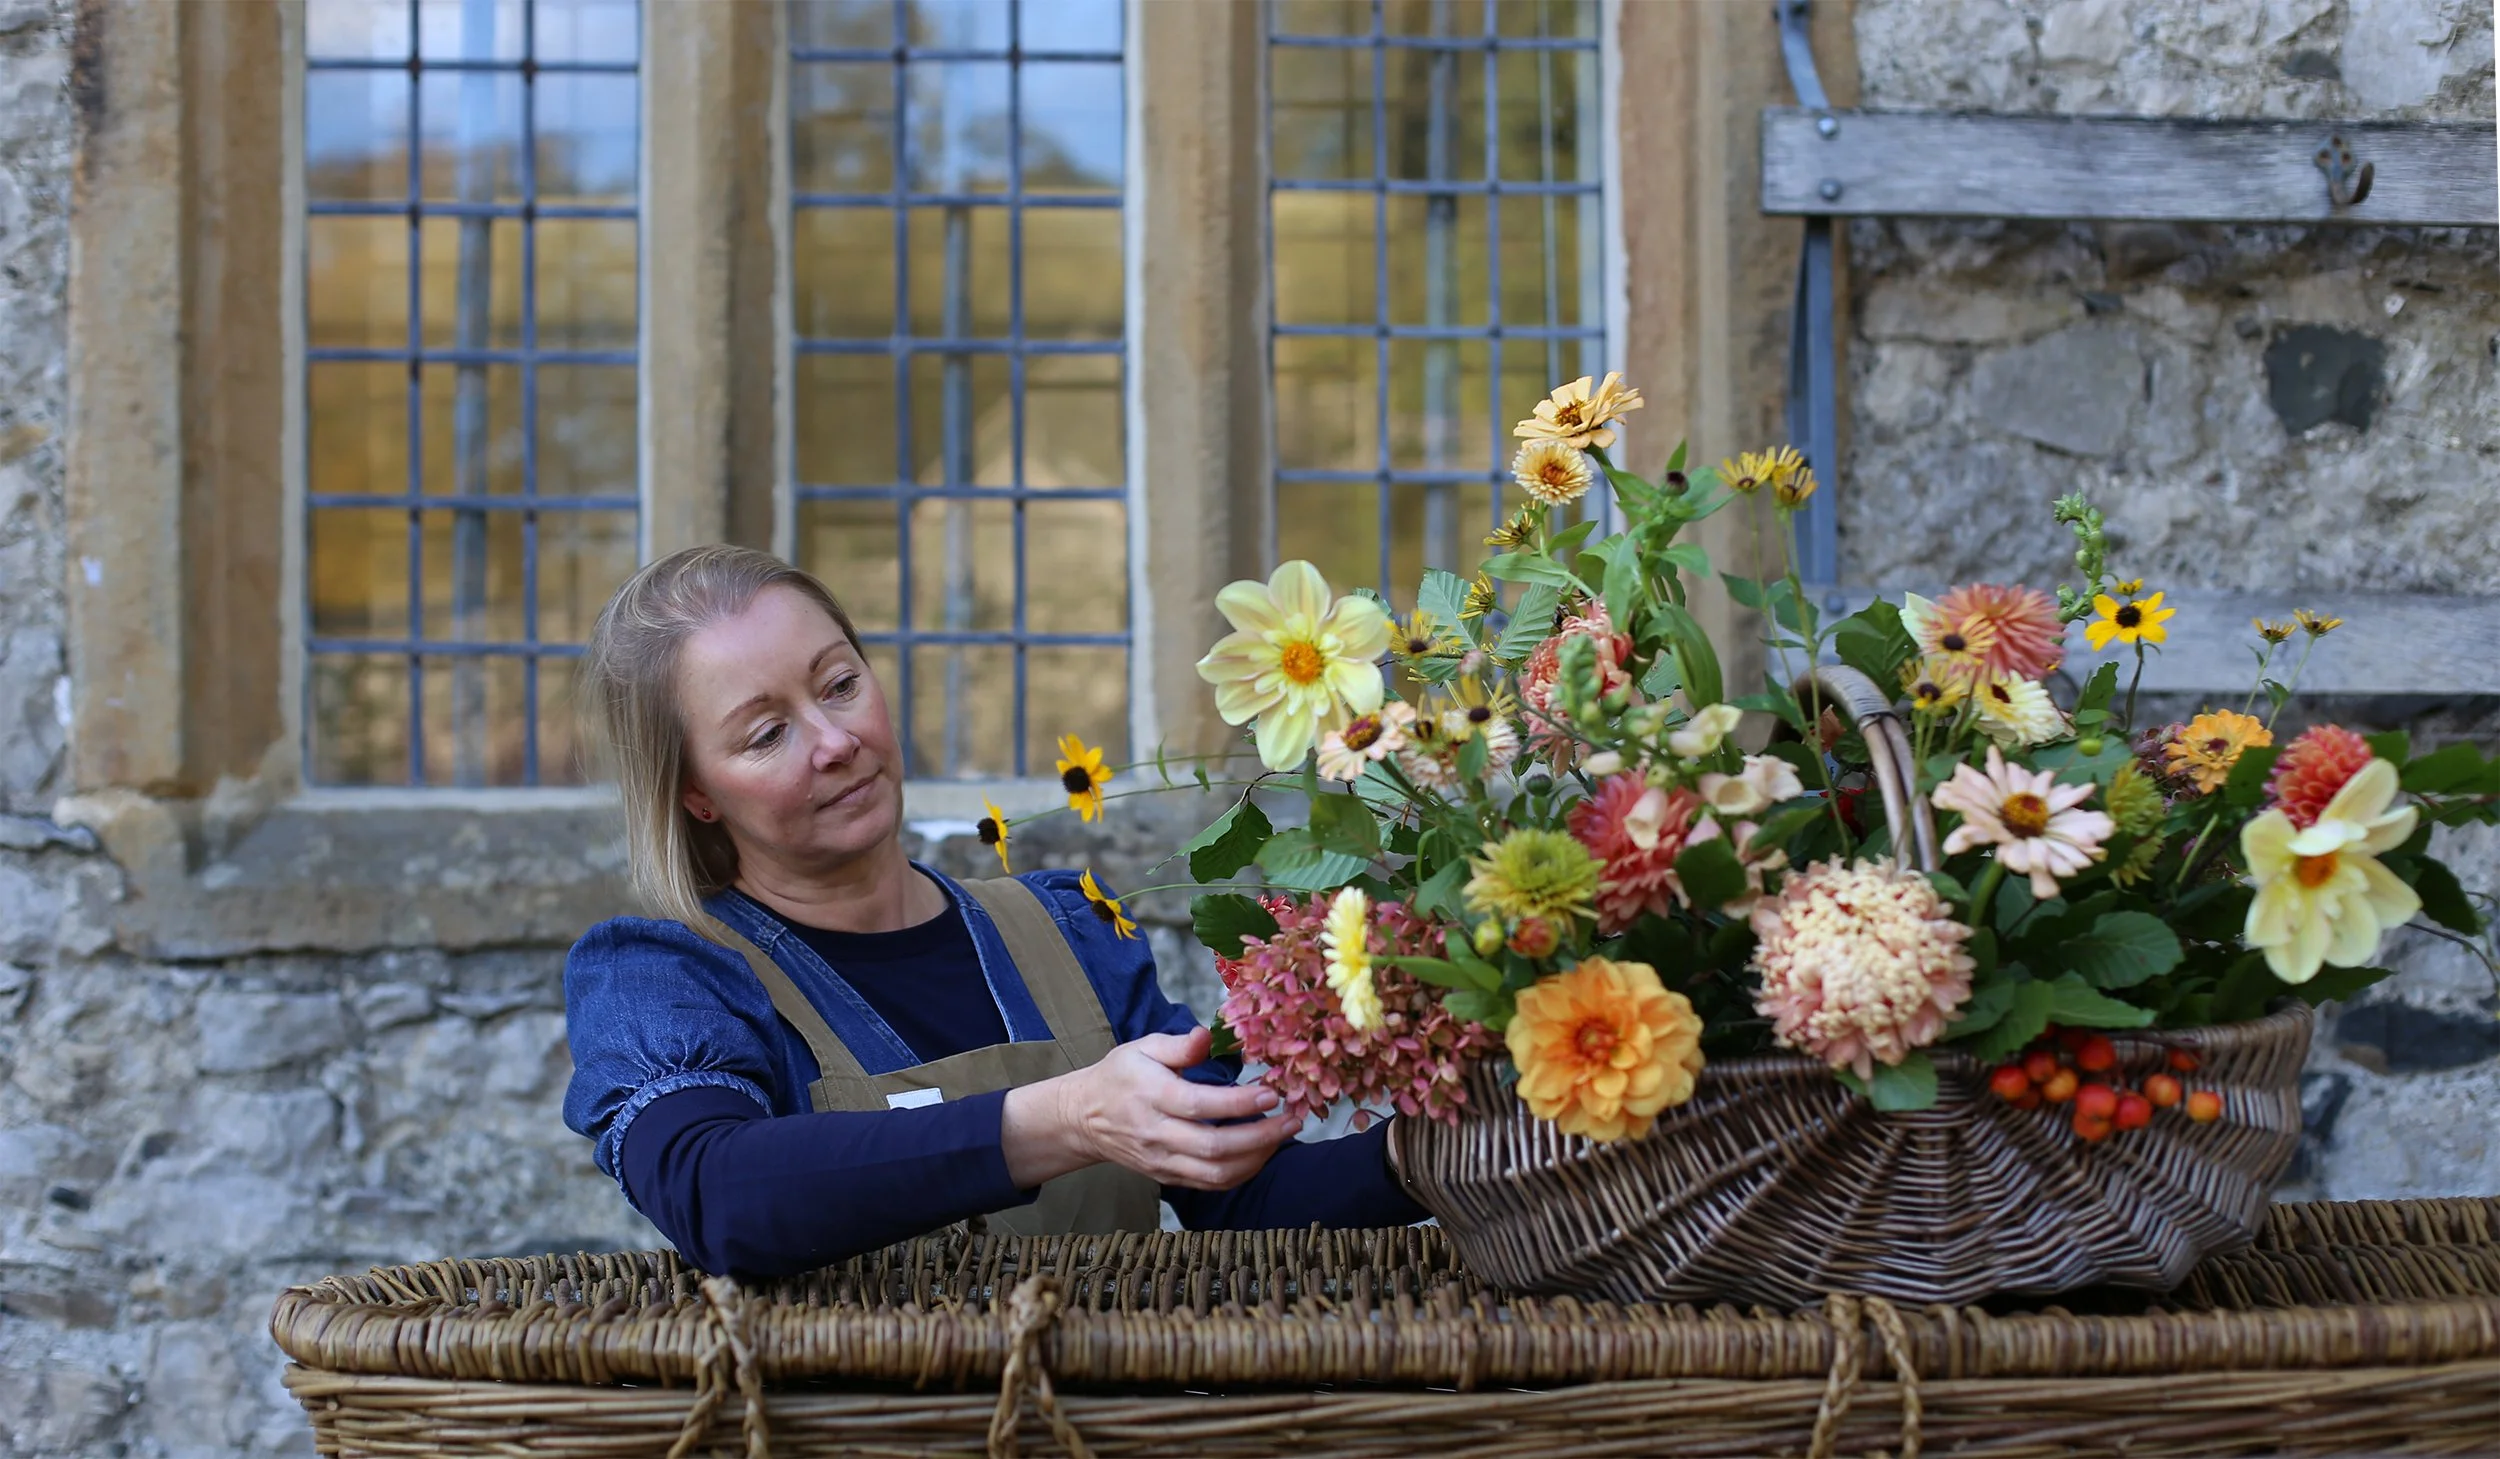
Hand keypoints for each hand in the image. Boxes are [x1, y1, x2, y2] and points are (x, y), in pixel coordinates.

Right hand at [1002, 1027, 1301, 1190]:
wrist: (1083, 1118)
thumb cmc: (1118, 1077)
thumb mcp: (1141, 1048)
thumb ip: (1178, 1045)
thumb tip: (1208, 1036)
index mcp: (1152, 1097)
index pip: (1201, 1106)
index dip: (1240, 1103)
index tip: (1272, 1093)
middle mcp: (1158, 1135)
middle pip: (1215, 1148)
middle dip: (1261, 1137)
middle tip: (1293, 1120)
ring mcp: (1163, 1161)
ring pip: (1215, 1174)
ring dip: (1257, 1159)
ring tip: (1283, 1135)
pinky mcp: (1168, 1176)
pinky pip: (1209, 1184)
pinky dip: (1241, 1173)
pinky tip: (1261, 1153)